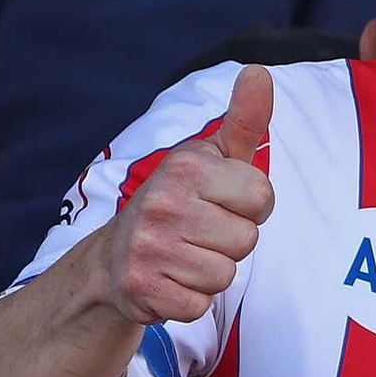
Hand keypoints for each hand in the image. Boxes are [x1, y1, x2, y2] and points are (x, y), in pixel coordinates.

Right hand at [102, 64, 275, 326]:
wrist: (113, 257)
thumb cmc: (179, 203)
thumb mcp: (210, 158)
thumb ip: (244, 120)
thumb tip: (260, 71)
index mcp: (186, 167)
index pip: (262, 198)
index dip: (250, 207)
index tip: (222, 204)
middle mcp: (163, 203)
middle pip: (247, 241)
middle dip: (230, 242)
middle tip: (199, 234)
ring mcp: (148, 247)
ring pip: (225, 275)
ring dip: (210, 272)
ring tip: (184, 256)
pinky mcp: (142, 289)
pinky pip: (199, 305)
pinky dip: (190, 300)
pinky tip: (170, 280)